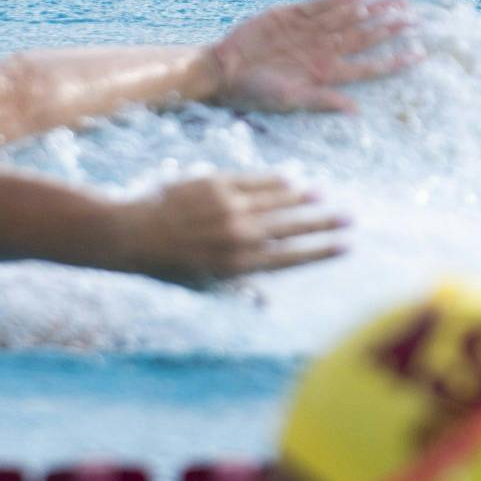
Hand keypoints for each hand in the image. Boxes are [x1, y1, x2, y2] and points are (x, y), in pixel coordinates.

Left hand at [108, 174, 346, 286]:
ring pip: (277, 200)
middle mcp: (239, 237)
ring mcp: (229, 208)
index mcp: (239, 266)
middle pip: (293, 228)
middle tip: (349, 217)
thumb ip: (237, 289)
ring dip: (302, 198)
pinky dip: (275, 180)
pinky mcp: (216, 184)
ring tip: (323, 195)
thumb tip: (264, 302)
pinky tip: (290, 178)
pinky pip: (255, 180)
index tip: (345, 246)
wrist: (131, 234)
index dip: (321, 251)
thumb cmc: (168, 265)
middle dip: (324, 223)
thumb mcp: (204, 285)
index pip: (291, 257)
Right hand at [205, 0, 417, 113]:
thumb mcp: (290, 101)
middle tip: (417, 18)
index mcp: (326, 74)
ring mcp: (309, 31)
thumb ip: (323, 101)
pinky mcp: (292, 14)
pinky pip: (322, 3)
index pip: (368, 66)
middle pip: (364, 37)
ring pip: (349, 18)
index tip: (421, 53)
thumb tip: (356, 112)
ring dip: (374, 11)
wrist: (223, 70)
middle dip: (390, 28)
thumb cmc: (255, 92)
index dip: (394, 60)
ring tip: (400, 3)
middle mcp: (323, 51)